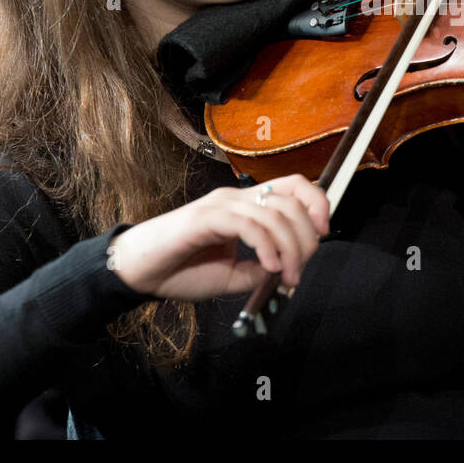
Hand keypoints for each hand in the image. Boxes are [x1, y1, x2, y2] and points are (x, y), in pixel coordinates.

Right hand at [107, 174, 329, 300]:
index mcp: (245, 206)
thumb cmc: (181, 270)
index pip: (294, 186)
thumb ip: (261, 270)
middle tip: (298, 271)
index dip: (316, 202)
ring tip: (286, 276)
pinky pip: (248, 225)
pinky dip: (267, 246)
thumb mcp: (233, 276)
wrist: (139, 274)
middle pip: (291, 201)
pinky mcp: (206, 217)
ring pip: (274, 213)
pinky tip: (269, 267)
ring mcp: (221, 205)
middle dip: (306, 238)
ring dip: (290, 249)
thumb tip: (288, 271)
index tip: (323, 232)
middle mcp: (236, 198)